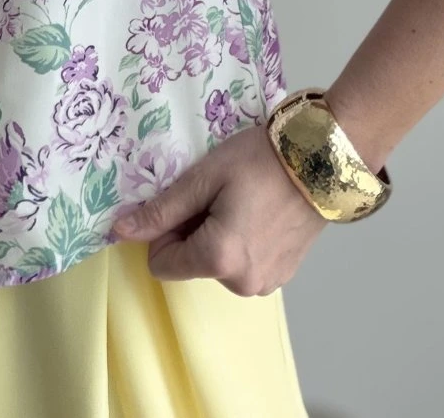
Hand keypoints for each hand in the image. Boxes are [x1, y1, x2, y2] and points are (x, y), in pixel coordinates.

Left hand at [112, 122, 326, 294]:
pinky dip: (241, 241)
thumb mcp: (204, 178)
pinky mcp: (283, 275)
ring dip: (217, 235)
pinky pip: (242, 264)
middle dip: (193, 230)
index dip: (164, 231)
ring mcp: (266, 283)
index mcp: (218, 259)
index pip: (161, 265)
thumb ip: (162, 210)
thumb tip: (121, 231)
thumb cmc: (260, 161)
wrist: (323, 160)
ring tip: (242, 200)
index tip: (187, 201)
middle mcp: (242, 283)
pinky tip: (259, 212)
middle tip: (217, 194)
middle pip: (190, 263)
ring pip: (216, 263)